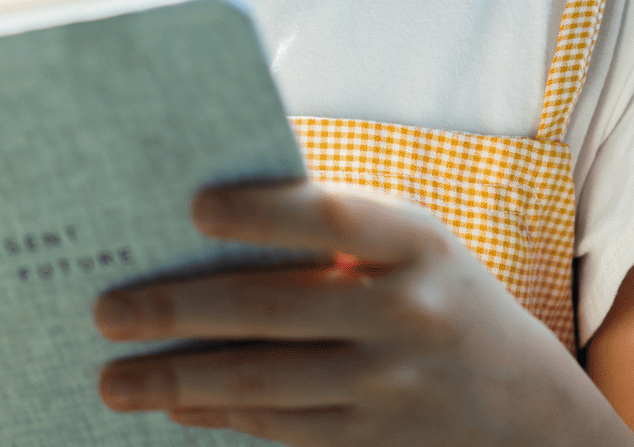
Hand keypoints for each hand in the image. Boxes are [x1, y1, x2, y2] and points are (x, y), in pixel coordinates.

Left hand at [93, 181, 633, 444]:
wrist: (527, 402)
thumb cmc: (434, 286)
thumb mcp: (407, 238)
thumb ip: (327, 223)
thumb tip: (205, 213)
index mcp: (412, 239)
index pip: (327, 217)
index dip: (260, 213)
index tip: (189, 209)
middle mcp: (406, 313)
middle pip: (275, 311)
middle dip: (180, 312)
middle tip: (106, 312)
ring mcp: (391, 388)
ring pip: (266, 384)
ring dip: (179, 382)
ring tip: (113, 378)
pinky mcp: (372, 441)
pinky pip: (281, 429)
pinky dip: (219, 417)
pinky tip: (173, 405)